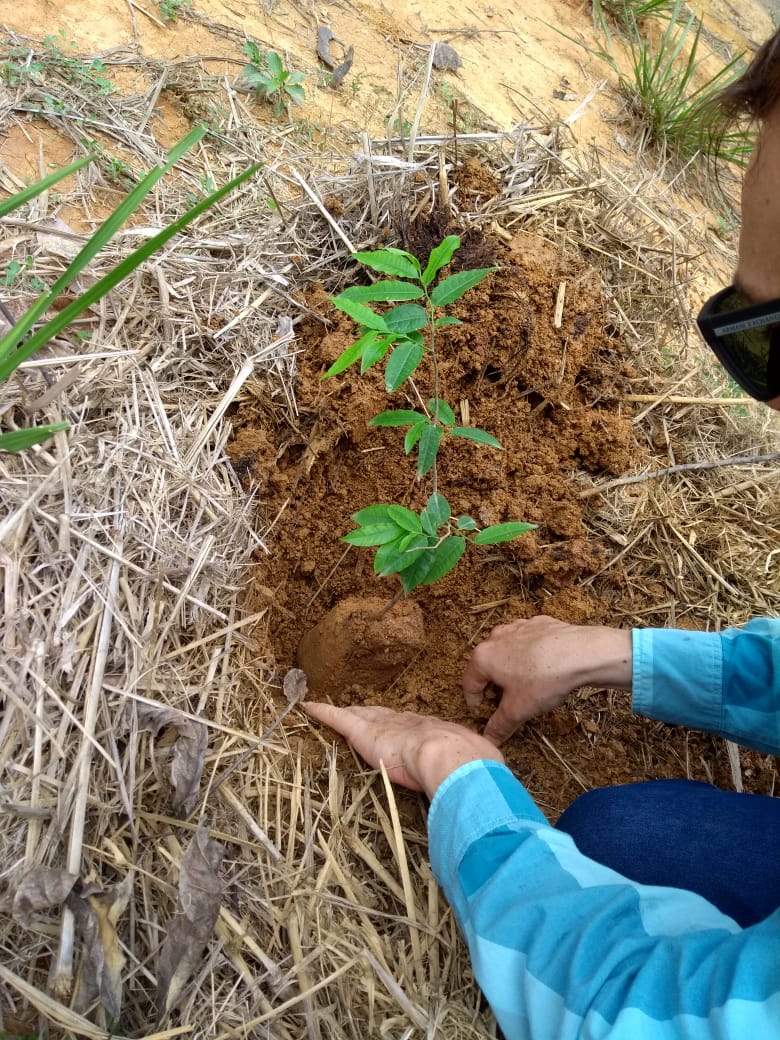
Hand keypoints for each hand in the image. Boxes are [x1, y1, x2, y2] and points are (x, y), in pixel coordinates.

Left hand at [304, 702, 503, 797]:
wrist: (452, 757)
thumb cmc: (466, 767)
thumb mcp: (472, 769)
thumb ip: (471, 778)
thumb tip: (487, 794)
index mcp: (432, 733)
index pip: (413, 728)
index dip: (403, 726)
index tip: (399, 727)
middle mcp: (407, 723)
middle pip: (386, 716)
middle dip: (376, 714)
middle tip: (365, 711)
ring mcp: (384, 726)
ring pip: (362, 715)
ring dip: (351, 713)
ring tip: (339, 709)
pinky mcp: (363, 731)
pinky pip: (338, 718)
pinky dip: (324, 713)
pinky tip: (310, 708)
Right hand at [462, 616, 631, 745]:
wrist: (581, 653)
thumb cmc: (543, 680)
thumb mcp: (518, 710)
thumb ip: (499, 725)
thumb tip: (489, 739)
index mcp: (483, 657)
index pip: (469, 684)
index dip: (474, 703)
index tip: (483, 713)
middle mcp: (495, 637)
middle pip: (487, 665)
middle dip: (493, 684)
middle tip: (506, 701)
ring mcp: (518, 626)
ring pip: (507, 650)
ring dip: (511, 667)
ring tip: (526, 684)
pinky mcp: (538, 623)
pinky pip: (527, 641)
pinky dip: (530, 654)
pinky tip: (544, 666)